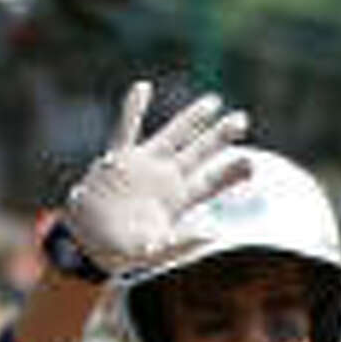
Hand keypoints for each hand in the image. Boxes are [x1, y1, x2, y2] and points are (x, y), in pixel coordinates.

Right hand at [63, 81, 251, 276]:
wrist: (88, 245)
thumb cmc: (122, 253)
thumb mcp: (154, 253)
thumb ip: (182, 244)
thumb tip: (212, 237)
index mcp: (177, 201)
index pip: (211, 182)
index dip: (231, 172)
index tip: (252, 163)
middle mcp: (165, 179)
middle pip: (199, 153)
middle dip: (220, 136)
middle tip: (243, 119)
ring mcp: (142, 166)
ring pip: (172, 135)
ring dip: (192, 118)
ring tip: (213, 101)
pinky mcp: (115, 160)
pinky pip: (125, 130)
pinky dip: (133, 109)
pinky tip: (143, 87)